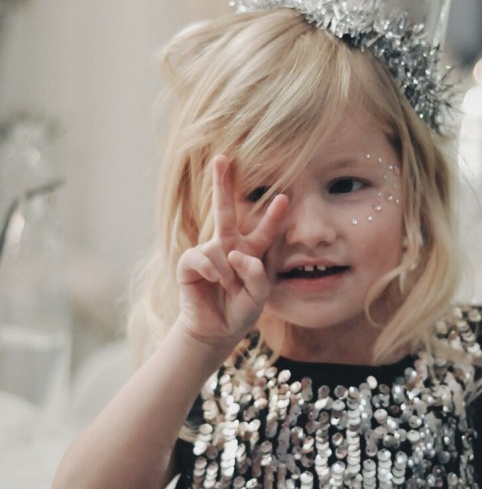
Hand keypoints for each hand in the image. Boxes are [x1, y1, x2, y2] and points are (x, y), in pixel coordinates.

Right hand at [176, 155, 287, 344]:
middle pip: (225, 209)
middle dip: (222, 183)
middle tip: (222, 157)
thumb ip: (256, 273)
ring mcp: (208, 252)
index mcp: (251, 251)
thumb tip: (234, 253)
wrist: (216, 331)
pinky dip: (211, 270)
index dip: (274, 215)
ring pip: (219, 249)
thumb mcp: (260, 295)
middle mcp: (228, 245)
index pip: (264, 230)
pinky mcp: (189, 264)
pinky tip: (215, 281)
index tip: (285, 197)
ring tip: (229, 289)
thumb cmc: (241, 310)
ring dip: (228, 273)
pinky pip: (200, 258)